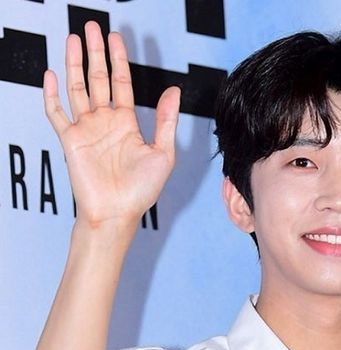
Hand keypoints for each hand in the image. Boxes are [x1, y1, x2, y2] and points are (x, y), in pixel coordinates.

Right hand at [43, 21, 180, 227]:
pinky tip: (50, 74)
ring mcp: (86, 129)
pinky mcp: (70, 141)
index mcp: (126, 122)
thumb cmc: (142, 190)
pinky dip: (51, 95)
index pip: (121, 82)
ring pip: (77, 88)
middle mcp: (105, 122)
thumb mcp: (163, 152)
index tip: (115, 37)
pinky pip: (56, 113)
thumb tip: (173, 89)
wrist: (119, 213)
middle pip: (98, 78)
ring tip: (72, 39)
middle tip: (91, 27)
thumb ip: (166, 120)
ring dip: (74, 64)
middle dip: (95, 52)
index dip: (118, 59)